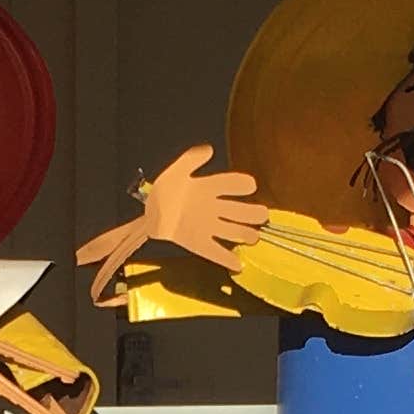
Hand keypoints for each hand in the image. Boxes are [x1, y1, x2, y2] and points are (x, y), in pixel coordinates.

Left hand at [139, 144, 265, 267]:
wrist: (150, 215)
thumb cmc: (164, 193)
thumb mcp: (175, 172)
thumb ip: (190, 160)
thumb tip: (208, 149)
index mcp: (208, 188)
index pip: (227, 184)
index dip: (239, 184)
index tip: (250, 184)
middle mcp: (212, 207)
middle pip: (236, 210)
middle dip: (251, 213)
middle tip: (263, 214)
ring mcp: (207, 226)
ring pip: (230, 230)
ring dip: (243, 234)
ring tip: (254, 236)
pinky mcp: (198, 242)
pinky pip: (214, 251)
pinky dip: (225, 259)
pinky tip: (237, 264)